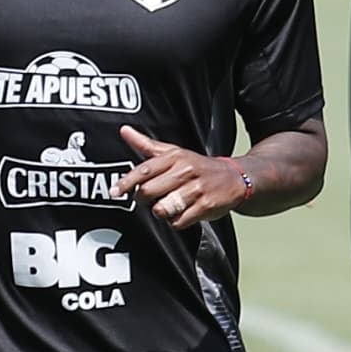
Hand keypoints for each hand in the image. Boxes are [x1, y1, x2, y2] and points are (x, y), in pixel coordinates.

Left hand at [119, 127, 250, 229]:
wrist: (236, 178)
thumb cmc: (197, 167)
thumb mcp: (174, 152)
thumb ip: (147, 145)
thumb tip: (124, 130)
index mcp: (175, 157)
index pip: (144, 170)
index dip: (127, 182)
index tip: (115, 192)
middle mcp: (185, 171)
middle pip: (149, 192)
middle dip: (144, 200)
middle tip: (151, 198)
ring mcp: (196, 189)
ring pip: (162, 209)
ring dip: (161, 211)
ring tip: (168, 205)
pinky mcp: (206, 206)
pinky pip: (178, 221)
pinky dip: (176, 221)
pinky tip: (182, 213)